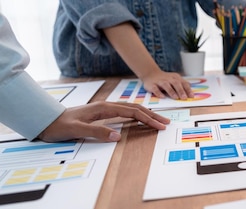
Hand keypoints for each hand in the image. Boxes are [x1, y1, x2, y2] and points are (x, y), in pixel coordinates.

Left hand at [38, 102, 170, 141]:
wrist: (46, 121)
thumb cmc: (60, 126)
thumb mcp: (76, 130)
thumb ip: (97, 132)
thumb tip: (118, 136)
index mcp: (104, 108)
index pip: (132, 112)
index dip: (148, 119)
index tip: (159, 126)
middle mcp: (106, 106)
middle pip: (135, 108)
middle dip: (152, 116)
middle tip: (166, 123)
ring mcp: (104, 109)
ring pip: (131, 110)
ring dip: (146, 115)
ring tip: (158, 121)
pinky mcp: (102, 114)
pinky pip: (124, 113)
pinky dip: (136, 116)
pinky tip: (140, 120)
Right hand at [141, 71, 193, 99]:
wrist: (151, 73)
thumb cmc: (165, 79)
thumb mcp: (175, 79)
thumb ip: (182, 84)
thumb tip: (190, 90)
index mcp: (175, 77)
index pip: (183, 83)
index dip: (188, 90)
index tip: (191, 96)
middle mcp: (168, 78)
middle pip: (175, 83)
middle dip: (180, 91)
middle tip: (184, 98)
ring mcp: (160, 81)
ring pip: (166, 85)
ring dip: (171, 91)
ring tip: (176, 98)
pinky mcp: (152, 85)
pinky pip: (155, 89)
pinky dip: (159, 93)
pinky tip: (162, 97)